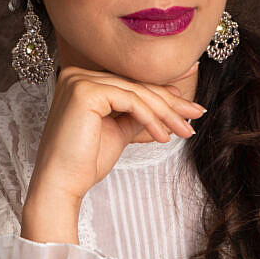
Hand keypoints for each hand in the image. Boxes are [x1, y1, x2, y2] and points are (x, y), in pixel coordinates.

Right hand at [25, 60, 206, 208]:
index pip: (130, 85)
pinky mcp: (86, 90)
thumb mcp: (118, 130)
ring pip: (137, 93)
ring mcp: (80, 80)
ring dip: (166, 114)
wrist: (62, 184)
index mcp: (82, 80)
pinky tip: (164, 137)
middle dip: (171, 104)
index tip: (188, 106)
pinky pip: (131, 101)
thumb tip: (168, 104)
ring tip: (185, 131)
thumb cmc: (85, 162)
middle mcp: (77, 74)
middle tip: (197, 114)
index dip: (163, 95)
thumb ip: (138, 114)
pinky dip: (151, 119)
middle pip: (135, 87)